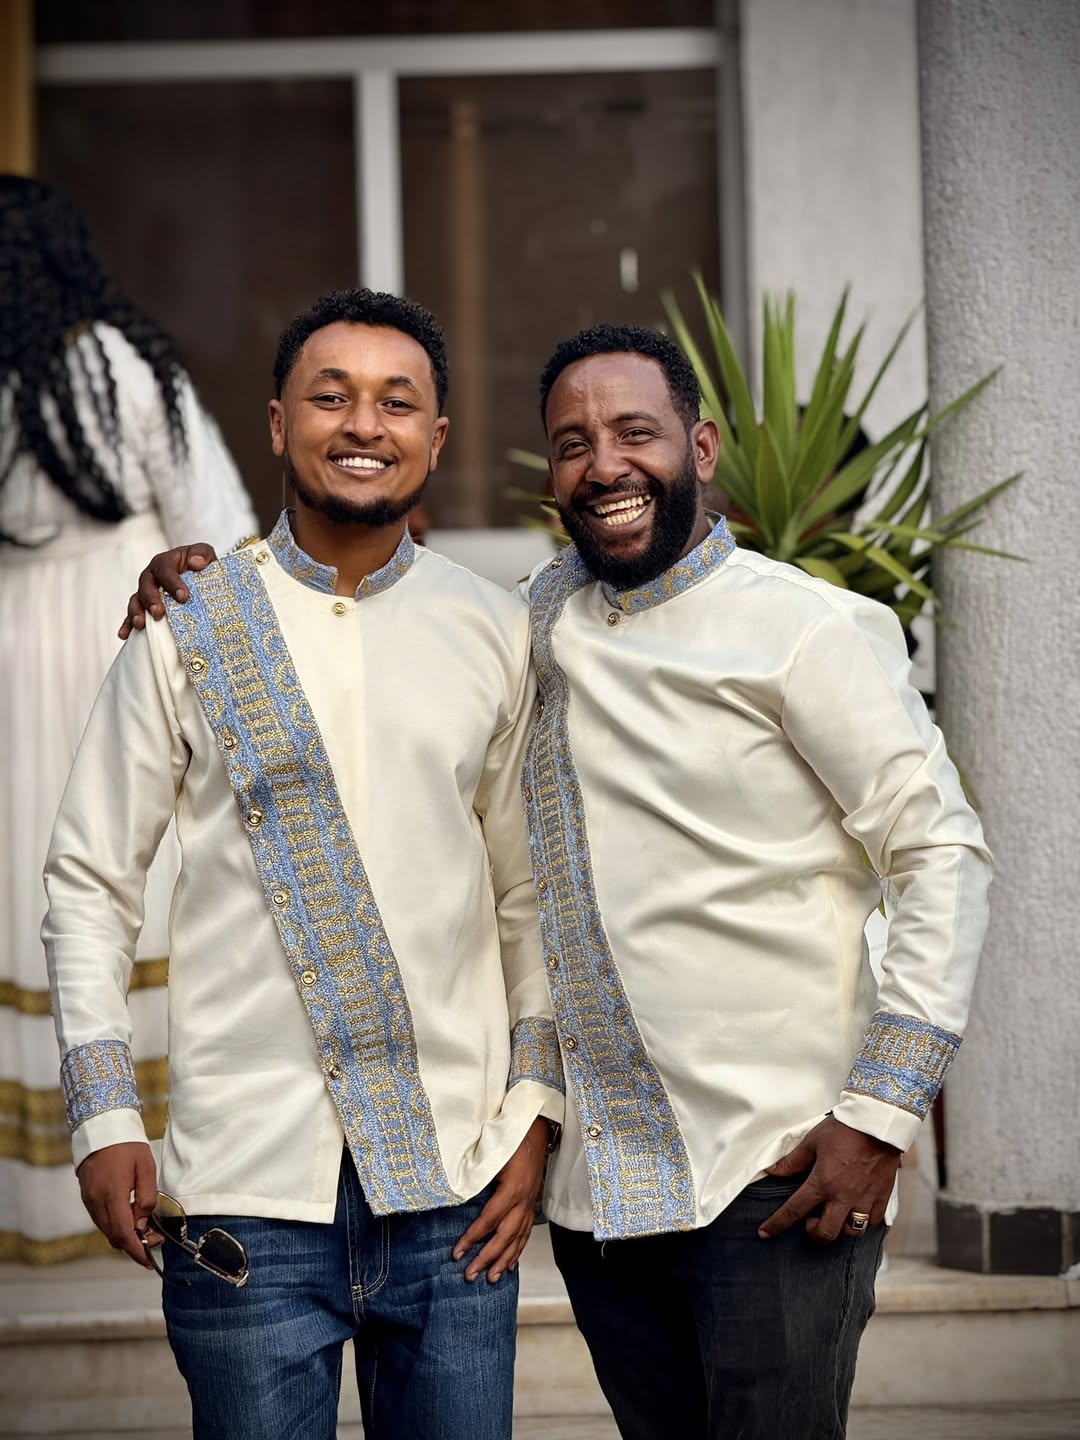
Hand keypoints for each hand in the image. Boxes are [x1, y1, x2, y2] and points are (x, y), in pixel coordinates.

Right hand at [76, 1141, 158, 1266]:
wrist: (101, 1128)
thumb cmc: (127, 1146)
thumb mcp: (146, 1168)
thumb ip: (147, 1197)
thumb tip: (143, 1224)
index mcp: (113, 1195)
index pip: (123, 1234)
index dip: (137, 1251)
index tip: (149, 1262)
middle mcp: (96, 1202)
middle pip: (113, 1236)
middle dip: (134, 1244)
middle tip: (154, 1238)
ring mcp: (89, 1200)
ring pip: (106, 1230)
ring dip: (124, 1234)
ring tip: (144, 1227)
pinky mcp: (86, 1197)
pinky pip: (100, 1219)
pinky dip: (115, 1224)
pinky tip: (129, 1216)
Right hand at [118, 543, 216, 638]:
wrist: (198, 576)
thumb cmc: (199, 565)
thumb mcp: (204, 554)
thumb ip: (202, 553)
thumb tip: (196, 562)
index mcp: (165, 562)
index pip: (165, 570)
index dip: (172, 582)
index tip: (183, 596)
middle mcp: (152, 576)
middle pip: (146, 586)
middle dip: (151, 600)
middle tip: (158, 613)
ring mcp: (146, 592)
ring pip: (136, 600)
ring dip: (137, 612)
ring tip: (141, 624)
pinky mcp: (144, 606)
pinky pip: (132, 615)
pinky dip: (128, 625)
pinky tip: (125, 634)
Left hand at [452, 1117, 550, 1282]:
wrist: (537, 1128)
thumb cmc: (512, 1137)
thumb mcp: (491, 1153)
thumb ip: (475, 1175)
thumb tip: (454, 1194)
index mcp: (511, 1189)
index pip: (488, 1221)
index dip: (472, 1239)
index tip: (456, 1253)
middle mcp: (523, 1201)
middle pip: (504, 1237)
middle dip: (486, 1259)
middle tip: (469, 1275)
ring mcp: (530, 1204)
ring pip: (518, 1239)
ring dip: (504, 1261)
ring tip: (491, 1279)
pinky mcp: (533, 1204)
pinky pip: (526, 1233)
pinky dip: (518, 1251)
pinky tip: (511, 1264)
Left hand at [757, 1115, 900, 1242]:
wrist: (878, 1123)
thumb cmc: (845, 1129)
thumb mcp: (812, 1141)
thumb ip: (793, 1161)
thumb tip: (773, 1172)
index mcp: (823, 1182)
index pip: (794, 1210)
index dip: (777, 1224)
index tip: (766, 1233)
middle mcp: (843, 1196)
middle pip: (826, 1233)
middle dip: (814, 1234)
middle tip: (810, 1222)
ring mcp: (864, 1200)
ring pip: (851, 1232)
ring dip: (839, 1228)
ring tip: (833, 1214)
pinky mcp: (881, 1197)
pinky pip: (872, 1222)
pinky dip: (862, 1221)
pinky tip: (855, 1210)